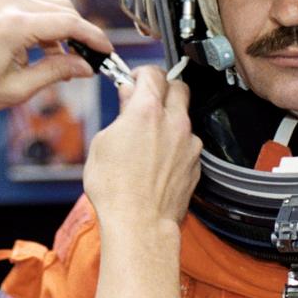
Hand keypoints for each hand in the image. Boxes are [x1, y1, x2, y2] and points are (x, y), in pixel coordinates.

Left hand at [0, 0, 111, 112]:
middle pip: (65, 9)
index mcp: (15, 25)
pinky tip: (48, 52)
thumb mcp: (17, 88)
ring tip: (65, 63)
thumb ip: (56, 73)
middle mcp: (11, 4)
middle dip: (81, 34)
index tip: (107, 52)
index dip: (93, 37)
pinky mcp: (2, 1)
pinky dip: (50, 26)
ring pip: (54, 6)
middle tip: (88, 62)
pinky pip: (39, 7)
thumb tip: (86, 66)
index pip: (69, 22)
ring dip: (66, 30)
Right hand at [83, 65, 200, 231]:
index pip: (152, 73)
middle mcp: (174, 123)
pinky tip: (158, 159)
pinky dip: (176, 143)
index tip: (133, 81)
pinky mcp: (195, 163)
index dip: (140, 74)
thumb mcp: (102, 142)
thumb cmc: (115, 189)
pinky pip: (188, 143)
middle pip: (178, 86)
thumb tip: (128, 98)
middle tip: (146, 100)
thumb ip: (120, 113)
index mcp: (147, 111)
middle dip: (162, 88)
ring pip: (185, 116)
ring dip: (170, 118)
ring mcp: (189, 143)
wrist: (139, 223)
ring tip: (149, 136)